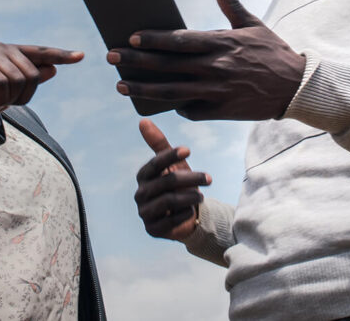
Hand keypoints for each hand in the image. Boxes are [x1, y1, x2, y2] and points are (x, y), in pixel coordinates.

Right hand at [0, 43, 82, 117]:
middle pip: (33, 74)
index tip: (81, 56)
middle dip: (25, 95)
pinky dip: (1, 100)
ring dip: (11, 99)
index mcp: (15, 52)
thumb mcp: (15, 89)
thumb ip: (32, 77)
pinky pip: (3, 84)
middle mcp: (3, 48)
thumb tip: (53, 69)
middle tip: (9, 102)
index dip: (62, 55)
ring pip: (18, 80)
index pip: (43, 53)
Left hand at [108, 0, 304, 120]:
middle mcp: (216, 68)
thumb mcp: (253, 24)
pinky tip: (157, 101)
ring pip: (171, 92)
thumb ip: (230, 3)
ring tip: (121, 86)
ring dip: (143, 89)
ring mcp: (217, 92)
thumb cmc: (274, 53)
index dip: (152, 39)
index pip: (178, 41)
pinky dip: (173, 106)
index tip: (130, 37)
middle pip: (167, 66)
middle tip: (112, 58)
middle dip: (136, 62)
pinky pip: (190, 110)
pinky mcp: (221, 112)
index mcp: (221, 43)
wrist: (297, 88)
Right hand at [134, 119, 210, 240]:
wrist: (185, 215)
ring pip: (169, 201)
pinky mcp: (152, 229)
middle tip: (209, 178)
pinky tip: (191, 211)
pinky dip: (184, 214)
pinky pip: (170, 221)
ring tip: (201, 196)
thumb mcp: (173, 163)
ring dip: (189, 197)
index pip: (155, 163)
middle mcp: (140, 193)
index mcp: (143, 175)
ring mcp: (145, 212)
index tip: (188, 150)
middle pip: (166, 182)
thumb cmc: (178, 185)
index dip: (170, 156)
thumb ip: (158, 143)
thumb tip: (142, 120)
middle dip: (190, 179)